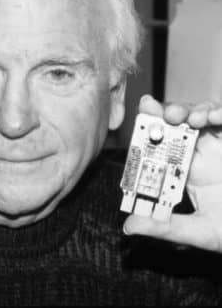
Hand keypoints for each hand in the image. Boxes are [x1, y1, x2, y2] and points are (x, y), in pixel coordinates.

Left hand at [123, 95, 221, 252]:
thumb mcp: (201, 231)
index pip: (161, 145)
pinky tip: (215, 117)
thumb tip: (128, 226)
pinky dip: (221, 113)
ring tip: (191, 118)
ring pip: (205, 116)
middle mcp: (202, 153)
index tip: (141, 114)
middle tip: (162, 111)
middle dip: (168, 111)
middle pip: (180, 123)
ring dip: (195, 110)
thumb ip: (166, 227)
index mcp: (186, 170)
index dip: (150, 128)